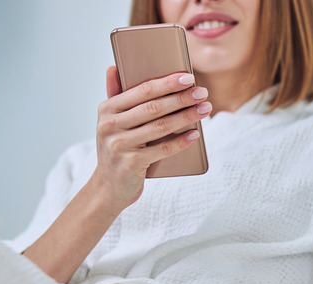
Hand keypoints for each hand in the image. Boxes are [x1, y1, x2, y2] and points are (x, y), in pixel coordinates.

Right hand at [91, 66, 211, 213]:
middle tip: (202, 93)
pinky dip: (180, 141)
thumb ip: (114, 95)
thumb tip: (113, 67)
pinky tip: (195, 134)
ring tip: (205, 110)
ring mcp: (119, 145)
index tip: (188, 77)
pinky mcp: (131, 164)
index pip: (141, 91)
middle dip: (181, 98)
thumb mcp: (111, 122)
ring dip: (186, 117)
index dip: (167, 83)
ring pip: (160, 127)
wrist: (108, 187)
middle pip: (153, 108)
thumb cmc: (117, 149)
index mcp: (107, 109)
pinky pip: (161, 149)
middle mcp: (110, 126)